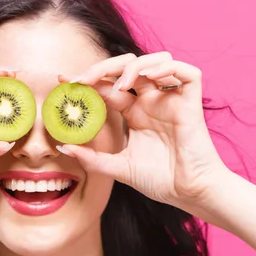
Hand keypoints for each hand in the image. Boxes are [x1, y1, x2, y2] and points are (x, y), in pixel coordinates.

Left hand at [58, 52, 227, 206]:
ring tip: (120, 85)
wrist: (188, 194)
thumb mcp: (117, 168)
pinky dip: (167, 67)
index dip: (87, 80)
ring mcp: (171, 99)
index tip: (63, 81)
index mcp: (133, 112)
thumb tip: (63, 147)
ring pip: (155, 61)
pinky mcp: (191, 102)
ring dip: (134, 66)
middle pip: (127, 67)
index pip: (107, 86)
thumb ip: (91, 158)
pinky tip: (148, 77)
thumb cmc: (159, 181)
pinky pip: (187, 72)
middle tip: (83, 80)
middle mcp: (151, 101)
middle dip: (103, 67)